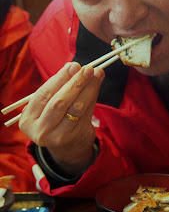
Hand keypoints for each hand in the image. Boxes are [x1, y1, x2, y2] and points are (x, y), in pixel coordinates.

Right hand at [19, 62, 104, 176]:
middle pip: (59, 102)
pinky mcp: (75, 137)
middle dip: (75, 82)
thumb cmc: (56, 116)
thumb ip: (59, 86)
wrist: (68, 145)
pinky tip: (96, 84)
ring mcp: (58, 136)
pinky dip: (93, 95)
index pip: (44, 94)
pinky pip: (86, 112)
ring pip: (76, 107)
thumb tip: (73, 67)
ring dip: (88, 87)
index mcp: (28, 119)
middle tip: (88, 69)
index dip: (60, 78)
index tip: (74, 66)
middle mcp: (40, 130)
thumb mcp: (49, 103)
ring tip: (97, 73)